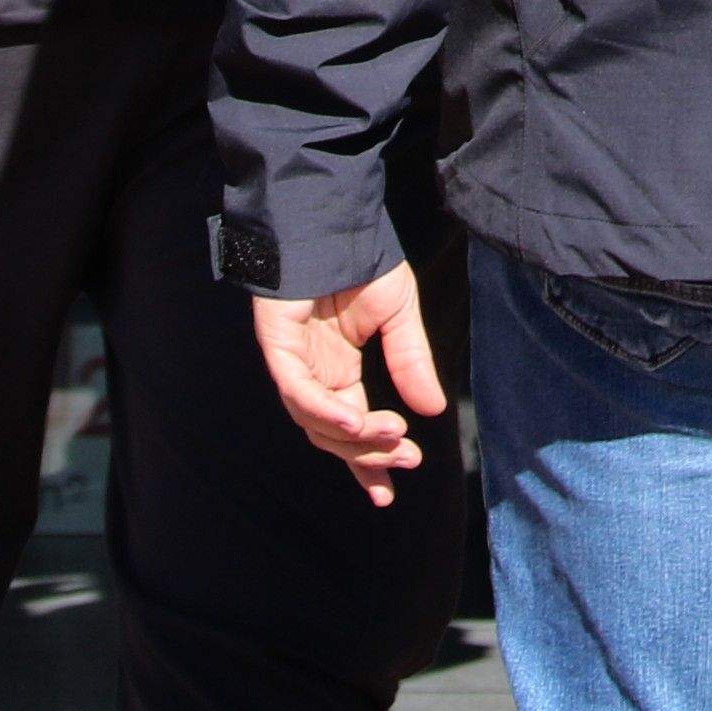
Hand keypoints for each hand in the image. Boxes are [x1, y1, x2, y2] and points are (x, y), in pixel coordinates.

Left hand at [258, 265, 451, 502]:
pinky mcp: (277, 346)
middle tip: (406, 460)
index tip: (389, 491)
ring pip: (314, 422)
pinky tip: (354, 420)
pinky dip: (323, 411)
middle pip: (332, 434)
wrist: (334, 219)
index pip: (350, 427)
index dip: (368, 461)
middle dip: (368, 454)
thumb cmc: (362, 260)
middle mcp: (313, 373)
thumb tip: (434, 410)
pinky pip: (297, 391)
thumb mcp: (399, 316)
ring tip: (390, 437)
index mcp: (338, 371)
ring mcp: (292, 362)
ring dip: (353, 437)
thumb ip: (411, 362)